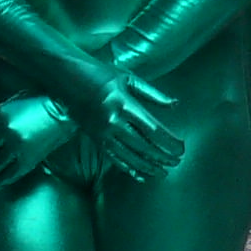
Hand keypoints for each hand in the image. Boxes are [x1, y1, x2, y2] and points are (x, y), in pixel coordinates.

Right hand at [89, 67, 185, 183]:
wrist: (69, 79)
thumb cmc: (102, 75)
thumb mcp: (129, 78)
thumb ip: (153, 94)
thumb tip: (175, 104)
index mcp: (124, 105)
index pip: (152, 129)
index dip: (168, 142)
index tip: (181, 148)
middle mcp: (113, 122)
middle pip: (143, 146)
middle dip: (162, 157)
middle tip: (176, 162)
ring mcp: (103, 133)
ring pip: (129, 156)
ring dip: (148, 167)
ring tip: (163, 173)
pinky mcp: (96, 140)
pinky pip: (114, 158)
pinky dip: (128, 169)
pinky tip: (140, 175)